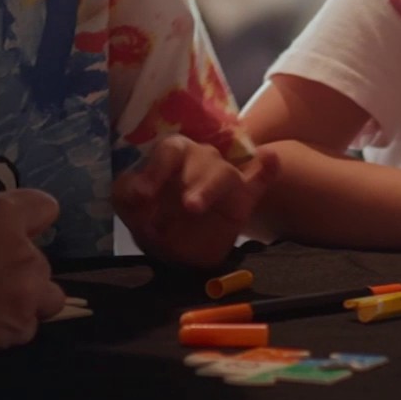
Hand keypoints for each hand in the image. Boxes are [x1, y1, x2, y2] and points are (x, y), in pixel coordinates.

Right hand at [0, 189, 67, 354]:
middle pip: (40, 259)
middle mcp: (23, 251)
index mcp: (3, 215)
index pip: (45, 208)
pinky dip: (9, 326)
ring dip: (26, 298)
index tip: (8, 236)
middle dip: (17, 268)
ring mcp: (24, 291)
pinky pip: (28, 326)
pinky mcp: (16, 327)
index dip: (27, 222)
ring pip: (48, 295)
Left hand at [113, 135, 279, 269]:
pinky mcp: (244, 198)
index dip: (157, 169)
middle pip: (203, 158)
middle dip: (193, 182)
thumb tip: (137, 192)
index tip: (142, 195)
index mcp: (173, 157)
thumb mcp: (133, 210)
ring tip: (194, 206)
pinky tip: (270, 159)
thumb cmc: (153, 217)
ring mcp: (225, 178)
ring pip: (225, 174)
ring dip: (211, 187)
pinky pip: (260, 179)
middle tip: (185, 207)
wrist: (177, 248)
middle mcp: (201, 160)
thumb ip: (130, 198)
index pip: (169, 151)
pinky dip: (266, 170)